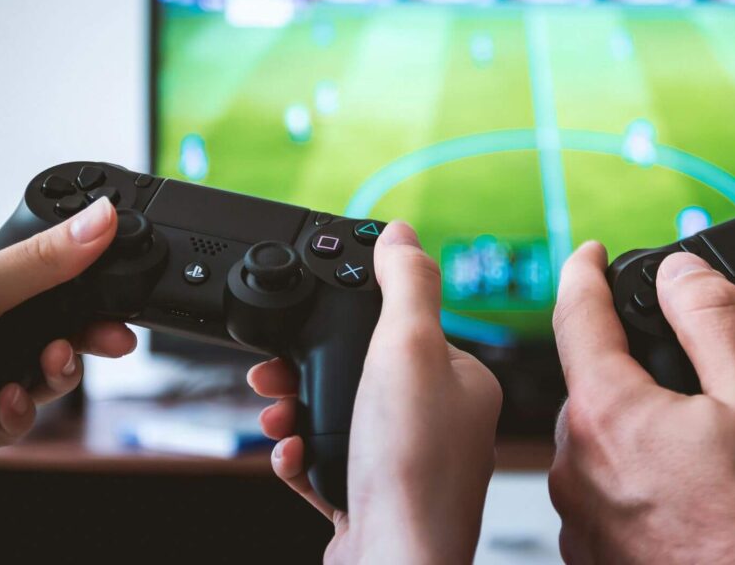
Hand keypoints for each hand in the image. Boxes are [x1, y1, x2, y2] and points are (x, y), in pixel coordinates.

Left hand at [0, 197, 136, 447]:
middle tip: (110, 341)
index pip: (55, 280)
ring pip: (44, 381)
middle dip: (85, 340)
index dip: (94, 291)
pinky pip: (14, 422)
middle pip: (58, 332)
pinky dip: (19, 416)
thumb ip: (40, 260)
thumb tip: (101, 217)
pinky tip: (6, 404)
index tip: (122, 301)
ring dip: (56, 379)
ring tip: (44, 371)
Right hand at [247, 221, 501, 564]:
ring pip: (342, 417)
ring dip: (299, 411)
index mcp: (461, 381)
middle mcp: (441, 422)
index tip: (311, 316)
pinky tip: (292, 456)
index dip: (353, 318)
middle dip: (311, 368)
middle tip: (273, 372)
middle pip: (364, 373)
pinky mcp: (376, 502)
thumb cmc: (410, 467)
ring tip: (276, 415)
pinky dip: (303, 456)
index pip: (405, 327)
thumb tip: (403, 233)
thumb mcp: (407, 348)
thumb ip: (406, 284)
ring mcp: (408, 466)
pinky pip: (330, 463)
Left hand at [550, 243, 734, 563]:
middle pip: (591, 379)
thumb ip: (713, 321)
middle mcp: (575, 464)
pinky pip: (603, 485)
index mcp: (606, 414)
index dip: (584, 271)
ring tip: (701, 443)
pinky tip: (683, 488)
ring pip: (599, 434)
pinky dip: (634, 469)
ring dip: (636, 420)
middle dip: (629, 360)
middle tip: (689, 371)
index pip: (576, 315)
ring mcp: (580, 514)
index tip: (590, 252)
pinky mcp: (593, 552)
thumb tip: (680, 273)